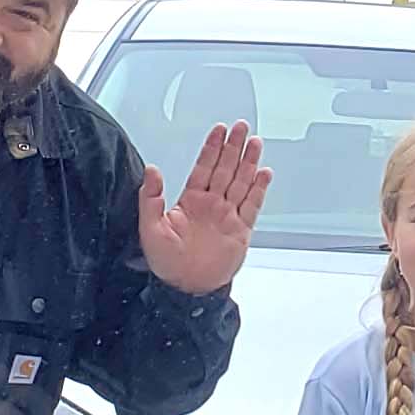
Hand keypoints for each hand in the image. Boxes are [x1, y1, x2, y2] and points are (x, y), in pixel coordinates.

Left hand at [136, 120, 270, 294]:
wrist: (186, 288)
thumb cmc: (166, 262)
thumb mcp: (150, 228)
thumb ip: (150, 198)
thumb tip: (151, 169)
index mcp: (190, 200)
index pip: (204, 167)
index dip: (212, 148)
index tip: (219, 130)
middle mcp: (211, 204)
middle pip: (226, 169)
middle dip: (234, 147)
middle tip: (243, 126)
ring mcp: (228, 216)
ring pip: (241, 182)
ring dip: (249, 163)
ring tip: (256, 142)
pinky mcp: (241, 231)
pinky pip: (252, 206)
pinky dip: (259, 190)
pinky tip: (264, 173)